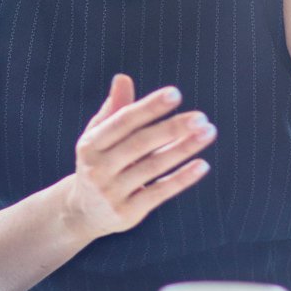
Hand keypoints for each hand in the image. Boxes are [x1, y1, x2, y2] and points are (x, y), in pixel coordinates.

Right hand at [62, 74, 216, 241]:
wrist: (83, 212)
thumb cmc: (99, 164)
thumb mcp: (99, 138)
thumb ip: (115, 110)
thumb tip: (123, 78)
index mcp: (90, 144)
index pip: (123, 121)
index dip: (149, 107)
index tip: (175, 94)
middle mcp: (98, 168)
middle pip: (140, 143)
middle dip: (172, 128)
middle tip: (201, 118)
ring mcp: (111, 192)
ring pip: (153, 166)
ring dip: (183, 149)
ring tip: (208, 133)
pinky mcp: (127, 212)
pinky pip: (159, 192)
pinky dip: (182, 178)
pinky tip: (202, 165)